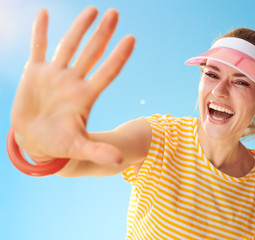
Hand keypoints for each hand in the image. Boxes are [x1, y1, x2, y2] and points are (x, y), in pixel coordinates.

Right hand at [11, 7, 134, 164]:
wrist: (35, 140)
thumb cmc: (59, 145)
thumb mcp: (78, 147)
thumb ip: (97, 151)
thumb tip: (119, 163)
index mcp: (85, 96)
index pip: (108, 72)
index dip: (119, 56)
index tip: (132, 39)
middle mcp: (73, 81)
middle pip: (92, 52)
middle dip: (103, 33)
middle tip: (115, 13)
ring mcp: (55, 75)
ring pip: (69, 45)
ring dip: (79, 27)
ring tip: (92, 9)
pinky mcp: (35, 73)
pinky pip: (38, 48)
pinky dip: (40, 32)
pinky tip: (44, 13)